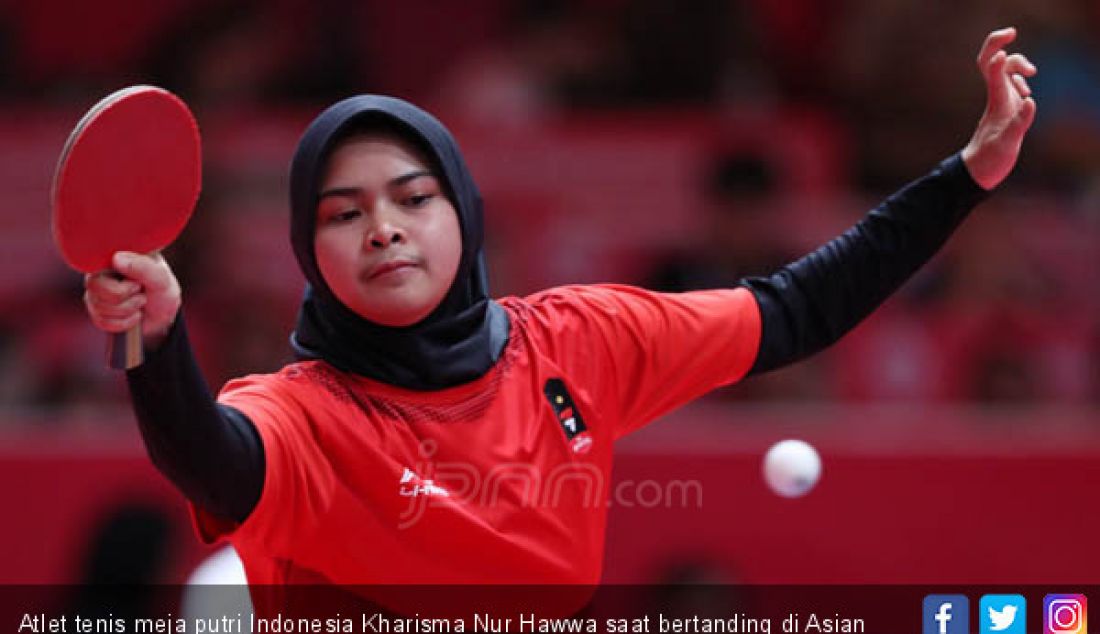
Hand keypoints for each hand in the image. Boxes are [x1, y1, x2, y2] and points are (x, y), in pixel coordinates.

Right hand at [83, 251, 181, 349]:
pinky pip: (102, 322)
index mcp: (116, 257)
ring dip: (128, 310)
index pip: (99, 266)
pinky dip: (124, 323)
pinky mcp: (96, 310)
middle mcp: (101, 272)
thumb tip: (116, 258)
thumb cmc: (162, 292)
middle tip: (141, 293)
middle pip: (96, 287)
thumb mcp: (161, 278)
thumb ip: (143, 266)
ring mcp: (96, 292)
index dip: (121, 283)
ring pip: (100, 306)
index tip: (138, 284)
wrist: (163, 317)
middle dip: (125, 297)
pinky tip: (133, 315)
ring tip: (140, 302)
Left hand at [961, 27, 1037, 189]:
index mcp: (996, 100)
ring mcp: (1000, 102)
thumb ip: (1020, 122)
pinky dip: (1018, 80)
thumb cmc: (989, 159)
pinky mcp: (1004, 109)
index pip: (991, 68)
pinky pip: (1009, 86)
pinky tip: (1026, 91)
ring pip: (1004, 72)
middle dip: (1001, 46)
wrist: (978, 171)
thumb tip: (1030, 100)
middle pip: (995, 62)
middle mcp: (997, 96)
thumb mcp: (1006, 143)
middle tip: (1012, 38)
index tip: (1004, 48)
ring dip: (1016, 64)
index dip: (996, 51)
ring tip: (1030, 74)